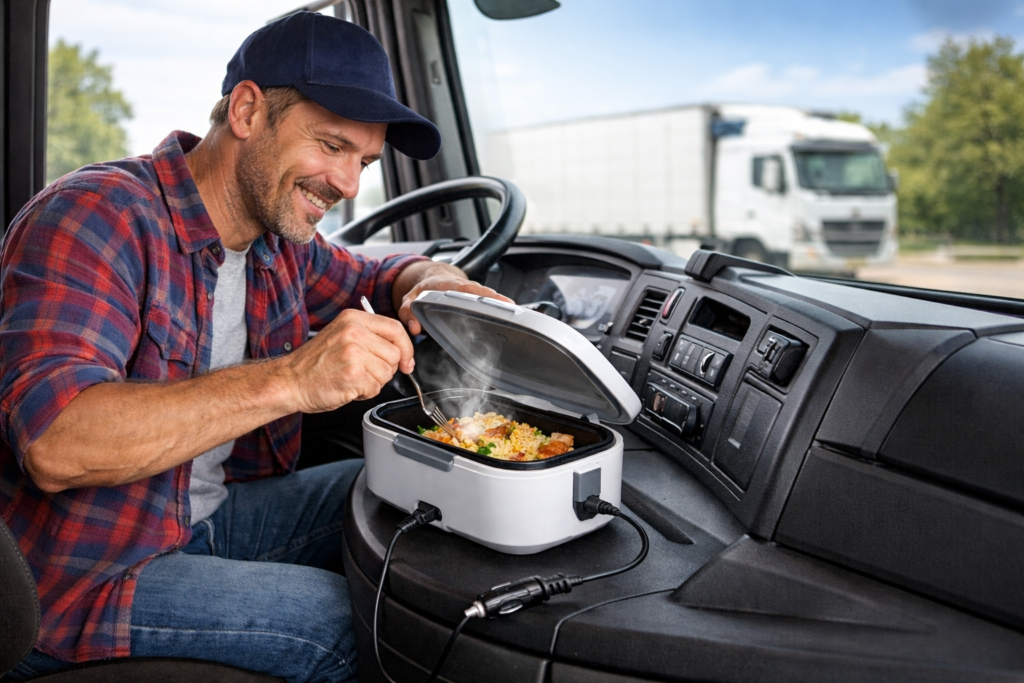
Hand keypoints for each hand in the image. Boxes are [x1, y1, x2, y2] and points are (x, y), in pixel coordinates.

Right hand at [279, 308, 414, 412]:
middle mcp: (354, 332)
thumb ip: (370, 337)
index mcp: (353, 318)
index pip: (395, 328)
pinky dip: (364, 393)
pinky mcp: (353, 374)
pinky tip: (348, 387)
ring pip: (388, 373)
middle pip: (395, 353)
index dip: (406, 348)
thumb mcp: (342, 336)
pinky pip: (375, 388)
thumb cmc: (314, 364)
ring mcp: (353, 352)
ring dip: (374, 382)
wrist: (289, 381)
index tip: (407, 361)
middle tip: (364, 373)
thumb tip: (402, 350)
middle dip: (385, 369)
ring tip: (352, 378)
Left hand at [394, 262, 512, 334]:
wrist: (430, 280)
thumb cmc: (422, 291)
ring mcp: (470, 292)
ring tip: (516, 314)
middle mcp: (462, 287)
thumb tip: (415, 328)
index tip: (491, 300)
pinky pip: (488, 302)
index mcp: (448, 285)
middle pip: (483, 292)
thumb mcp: (409, 300)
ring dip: (501, 304)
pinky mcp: (475, 299)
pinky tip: (509, 317)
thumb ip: (407, 312)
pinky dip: (498, 308)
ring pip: (488, 297)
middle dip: (497, 299)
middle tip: (511, 308)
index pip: (467, 288)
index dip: (481, 294)